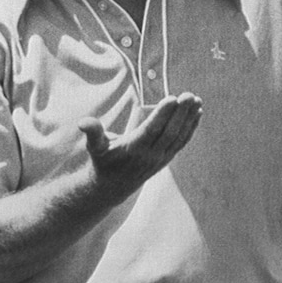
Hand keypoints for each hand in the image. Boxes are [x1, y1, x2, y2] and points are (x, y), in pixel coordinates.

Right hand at [78, 92, 202, 191]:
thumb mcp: (95, 147)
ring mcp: (161, 158)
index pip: (152, 130)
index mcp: (133, 149)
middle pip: (169, 132)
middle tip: (189, 95)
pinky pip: (182, 142)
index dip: (163, 114)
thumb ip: (93, 133)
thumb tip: (83, 121)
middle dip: (180, 113)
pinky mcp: (167, 158)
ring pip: (178, 137)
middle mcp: (150, 155)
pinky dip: (191, 128)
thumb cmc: (103, 161)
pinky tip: (198, 113)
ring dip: (189, 119)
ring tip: (197, 101)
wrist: (112, 188)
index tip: (172, 98)